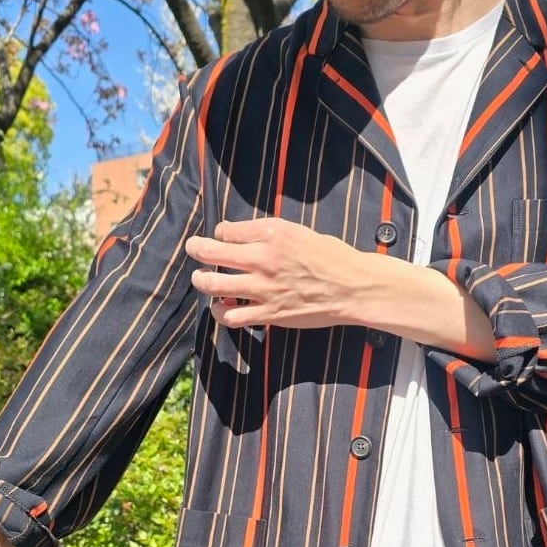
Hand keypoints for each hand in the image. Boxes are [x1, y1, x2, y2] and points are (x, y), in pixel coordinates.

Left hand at [186, 218, 368, 331]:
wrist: (352, 287)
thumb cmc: (331, 257)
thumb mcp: (299, 232)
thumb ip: (269, 234)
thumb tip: (244, 237)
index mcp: (270, 233)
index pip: (226, 230)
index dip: (222, 234)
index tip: (226, 239)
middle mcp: (262, 259)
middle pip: (209, 251)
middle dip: (196, 249)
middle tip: (193, 249)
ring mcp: (263, 288)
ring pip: (212, 284)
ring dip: (201, 281)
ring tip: (201, 279)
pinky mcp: (268, 313)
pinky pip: (230, 316)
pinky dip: (220, 312)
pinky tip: (222, 307)